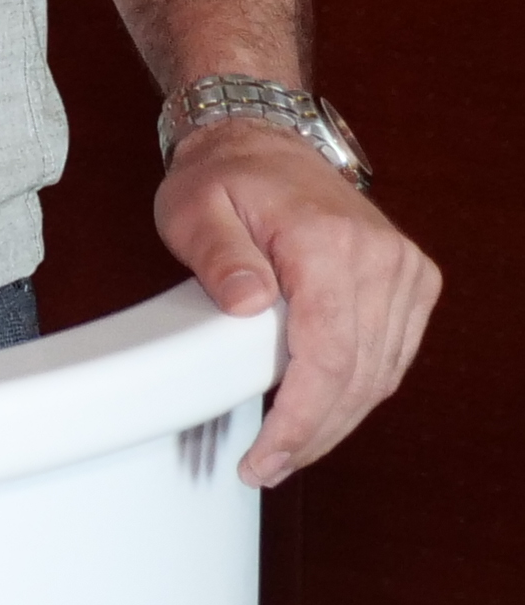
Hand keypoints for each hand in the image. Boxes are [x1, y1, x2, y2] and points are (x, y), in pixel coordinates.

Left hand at [157, 119, 439, 485]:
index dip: (301, 420)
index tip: (267, 457)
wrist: (262, 139)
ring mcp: (404, 271)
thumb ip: (218, 258)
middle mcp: (383, 259)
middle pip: (359, 377)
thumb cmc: (225, 176)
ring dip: (336, 421)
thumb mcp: (194, 208)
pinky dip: (356, 391)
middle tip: (265, 466)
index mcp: (330, 243)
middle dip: (312, 433)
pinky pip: (390, 357)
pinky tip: (319, 413)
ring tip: (285, 450)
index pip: (329, 356)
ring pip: (381, 375)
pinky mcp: (410, 283)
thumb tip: (248, 306)